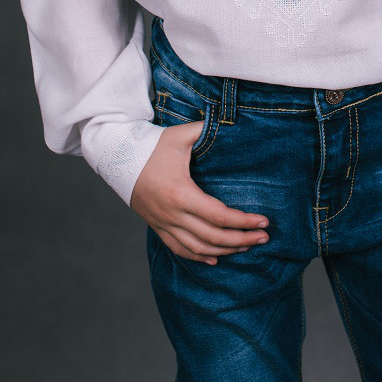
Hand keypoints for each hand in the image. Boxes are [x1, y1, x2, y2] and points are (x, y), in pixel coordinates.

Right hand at [129, 121, 270, 264]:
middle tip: (264, 238)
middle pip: (213, 237)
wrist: (118, 158)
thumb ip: (205, 129)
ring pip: (198, 248)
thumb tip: (231, 123)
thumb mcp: (180, 135)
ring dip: (224, 251)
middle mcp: (173, 214)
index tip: (264, 223)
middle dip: (241, 240)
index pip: (219, 216)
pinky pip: (179, 249)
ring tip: (246, 246)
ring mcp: (164, 223)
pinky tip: (215, 258)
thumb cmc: (152, 146)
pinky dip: (199, 257)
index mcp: (181, 194)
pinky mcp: (157, 226)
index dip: (244, 222)